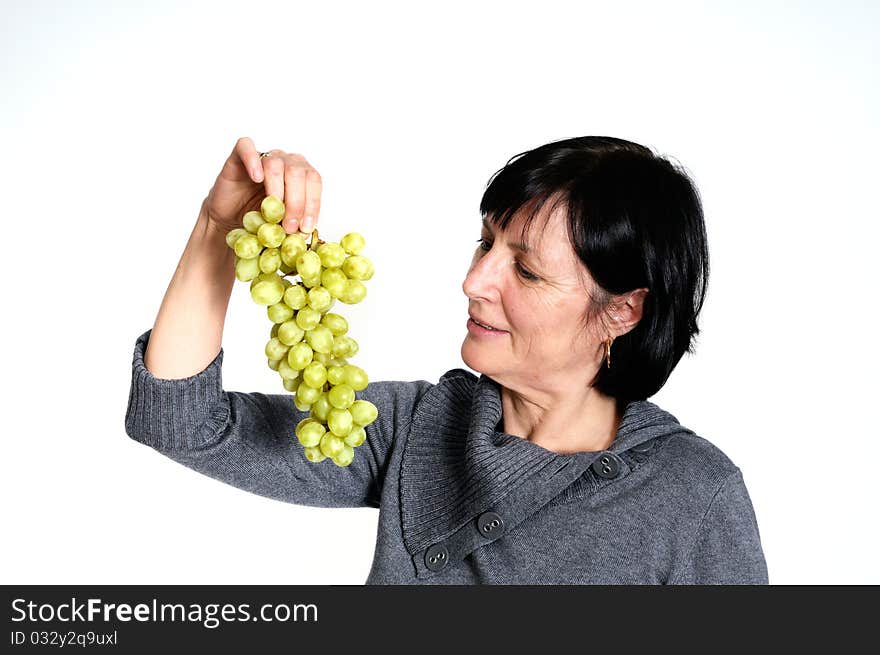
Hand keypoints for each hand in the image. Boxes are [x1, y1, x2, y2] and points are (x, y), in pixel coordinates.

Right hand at [202, 136, 322, 235]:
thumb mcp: (282, 223)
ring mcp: (263, 157)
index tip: (306, 227)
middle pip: (298, 172)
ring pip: (276, 164)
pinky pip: (246, 147)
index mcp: (301, 174)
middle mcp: (285, 161)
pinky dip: (252, 160)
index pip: (313, 181)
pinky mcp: (238, 157)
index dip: (312, 204)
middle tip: (289, 226)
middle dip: (297, 203)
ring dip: (278, 191)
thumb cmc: (259, 218)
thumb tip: (305, 231)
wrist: (229, 218)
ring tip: (272, 214)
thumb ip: (296, 223)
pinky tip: (257, 178)